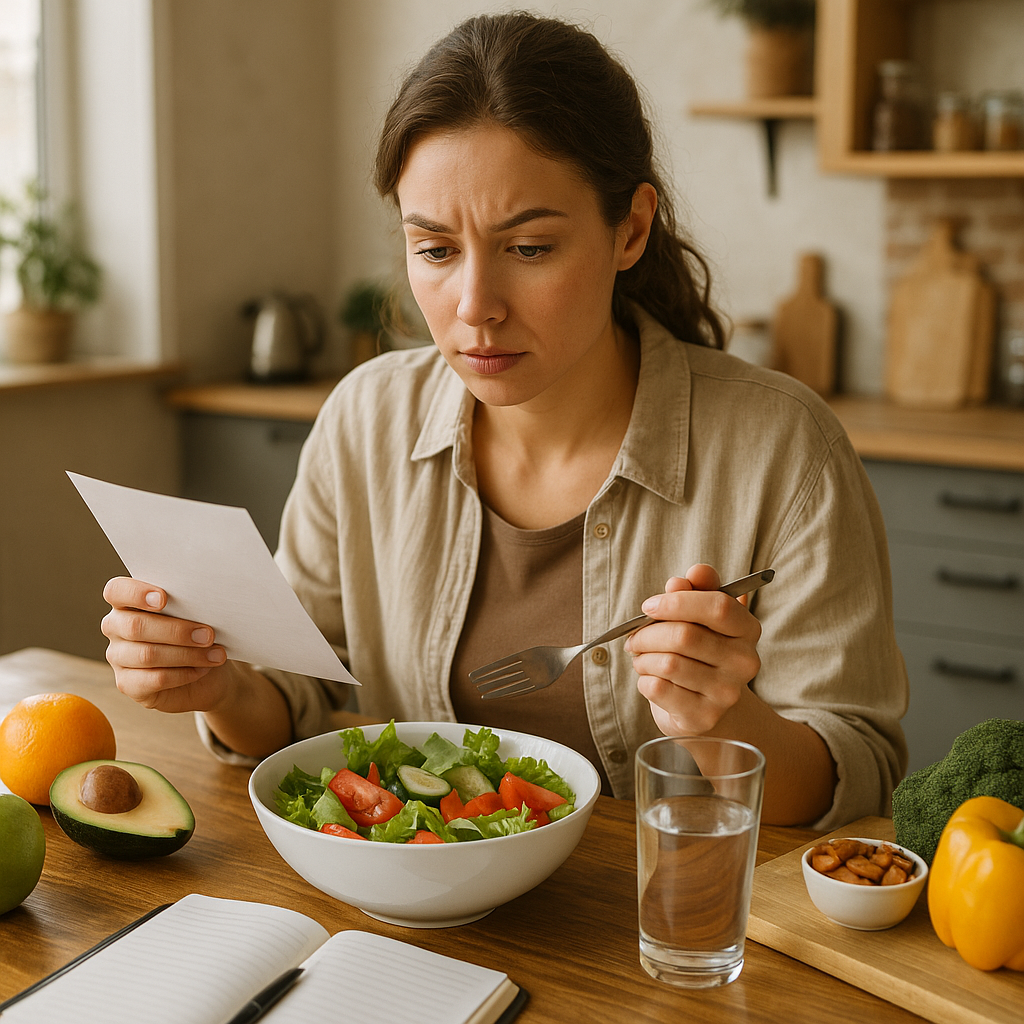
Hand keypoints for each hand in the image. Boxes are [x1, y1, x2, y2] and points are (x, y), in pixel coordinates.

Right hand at [101, 576, 231, 713]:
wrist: (208, 674)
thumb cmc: (198, 635)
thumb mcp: (196, 616)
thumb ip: (189, 606)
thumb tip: (203, 602)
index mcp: (127, 602)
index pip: (117, 590)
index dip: (136, 593)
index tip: (164, 598)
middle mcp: (116, 627)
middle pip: (135, 626)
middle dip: (177, 631)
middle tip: (208, 634)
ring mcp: (118, 657)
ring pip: (147, 655)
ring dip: (187, 654)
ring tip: (215, 654)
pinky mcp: (127, 684)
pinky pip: (154, 679)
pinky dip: (183, 674)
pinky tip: (202, 669)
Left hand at [624, 564, 761, 735]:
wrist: (709, 708)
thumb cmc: (701, 653)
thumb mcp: (701, 618)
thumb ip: (695, 591)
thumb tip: (682, 579)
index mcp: (747, 629)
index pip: (717, 606)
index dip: (677, 602)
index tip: (649, 606)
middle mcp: (744, 662)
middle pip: (684, 636)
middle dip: (648, 633)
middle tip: (635, 637)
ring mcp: (727, 693)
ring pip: (668, 663)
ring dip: (643, 658)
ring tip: (642, 658)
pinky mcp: (703, 717)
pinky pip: (658, 688)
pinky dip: (644, 680)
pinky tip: (650, 679)